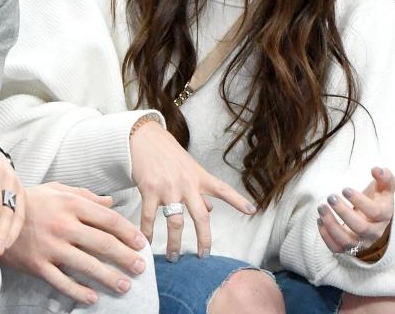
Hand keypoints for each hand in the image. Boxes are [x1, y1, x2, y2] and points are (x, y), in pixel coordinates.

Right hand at [0, 182, 148, 305]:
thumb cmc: (31, 201)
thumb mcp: (57, 190)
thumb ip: (85, 195)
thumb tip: (111, 202)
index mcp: (70, 204)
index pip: (107, 219)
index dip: (128, 232)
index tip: (141, 243)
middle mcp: (62, 224)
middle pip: (102, 243)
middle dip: (125, 257)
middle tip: (140, 267)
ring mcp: (49, 246)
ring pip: (86, 265)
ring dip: (109, 277)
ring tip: (125, 285)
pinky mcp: (37, 264)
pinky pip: (61, 281)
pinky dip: (78, 292)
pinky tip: (93, 297)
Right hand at [130, 120, 255, 260]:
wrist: (143, 138)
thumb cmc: (167, 153)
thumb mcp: (189, 168)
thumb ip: (201, 190)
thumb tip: (210, 210)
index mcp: (199, 177)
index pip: (222, 189)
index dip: (238, 200)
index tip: (251, 210)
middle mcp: (186, 183)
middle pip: (200, 216)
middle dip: (204, 239)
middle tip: (203, 255)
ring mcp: (168, 188)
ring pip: (176, 222)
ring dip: (175, 243)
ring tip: (173, 256)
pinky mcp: (149, 189)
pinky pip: (149, 217)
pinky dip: (148, 232)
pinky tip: (147, 242)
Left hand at [318, 167, 394, 256]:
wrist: (375, 225)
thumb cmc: (377, 202)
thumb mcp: (384, 190)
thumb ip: (385, 178)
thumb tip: (377, 169)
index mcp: (384, 216)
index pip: (375, 213)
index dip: (360, 201)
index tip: (345, 189)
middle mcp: (374, 232)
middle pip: (360, 227)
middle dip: (343, 212)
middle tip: (331, 197)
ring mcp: (360, 242)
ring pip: (347, 240)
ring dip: (331, 224)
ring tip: (321, 207)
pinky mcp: (348, 249)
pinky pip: (336, 248)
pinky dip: (326, 236)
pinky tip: (319, 219)